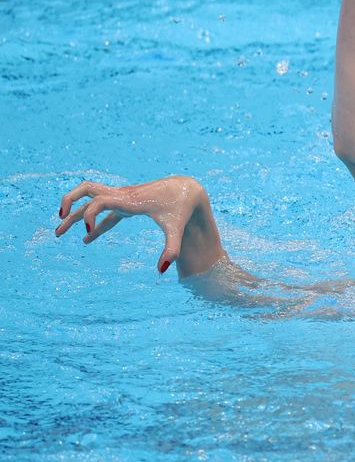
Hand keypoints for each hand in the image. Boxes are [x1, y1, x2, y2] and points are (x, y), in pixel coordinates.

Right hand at [55, 176, 221, 275]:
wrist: (188, 190)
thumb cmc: (181, 209)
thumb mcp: (177, 229)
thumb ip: (171, 249)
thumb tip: (162, 271)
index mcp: (130, 200)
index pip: (99, 200)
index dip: (89, 215)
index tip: (87, 233)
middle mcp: (122, 195)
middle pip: (86, 191)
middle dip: (69, 204)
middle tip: (59, 223)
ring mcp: (122, 197)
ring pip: (90, 198)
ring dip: (74, 210)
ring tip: (60, 230)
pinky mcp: (126, 202)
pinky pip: (104, 210)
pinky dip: (94, 222)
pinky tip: (86, 238)